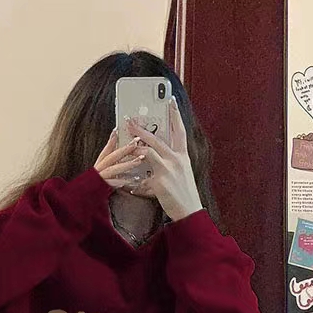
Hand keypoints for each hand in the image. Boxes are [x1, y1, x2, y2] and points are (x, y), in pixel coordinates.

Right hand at [94, 130, 145, 187]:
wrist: (81, 199)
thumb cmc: (95, 189)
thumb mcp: (103, 175)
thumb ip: (112, 168)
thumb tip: (123, 161)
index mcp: (99, 165)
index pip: (106, 150)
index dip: (111, 140)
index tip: (117, 130)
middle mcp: (98, 169)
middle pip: (112, 156)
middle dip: (124, 149)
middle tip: (136, 142)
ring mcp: (99, 178)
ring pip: (113, 169)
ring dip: (127, 164)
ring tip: (139, 161)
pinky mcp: (100, 188)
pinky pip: (112, 184)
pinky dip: (120, 181)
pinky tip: (131, 180)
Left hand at [124, 98, 203, 221]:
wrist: (190, 212)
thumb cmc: (184, 194)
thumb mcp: (181, 174)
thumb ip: (169, 163)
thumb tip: (153, 156)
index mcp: (183, 157)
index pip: (179, 131)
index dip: (175, 115)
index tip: (170, 100)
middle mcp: (177, 160)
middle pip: (157, 139)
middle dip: (141, 128)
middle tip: (129, 120)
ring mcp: (168, 170)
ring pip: (147, 151)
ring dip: (133, 147)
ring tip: (123, 145)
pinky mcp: (160, 182)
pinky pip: (142, 177)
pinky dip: (134, 182)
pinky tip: (128, 186)